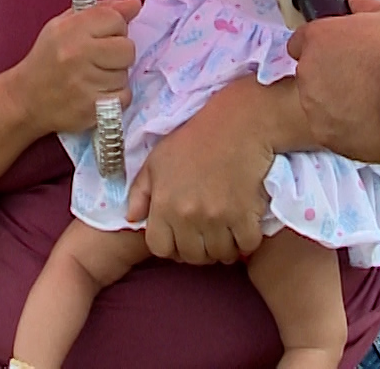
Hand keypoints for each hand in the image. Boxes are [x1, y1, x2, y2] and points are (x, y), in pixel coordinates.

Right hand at [4, 0, 141, 136]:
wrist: (25, 99)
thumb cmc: (47, 58)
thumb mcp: (65, 25)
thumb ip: (101, 10)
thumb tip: (135, 3)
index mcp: (70, 30)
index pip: (115, 19)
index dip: (115, 27)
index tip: (103, 35)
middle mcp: (78, 55)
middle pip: (127, 48)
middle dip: (119, 52)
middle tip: (100, 58)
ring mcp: (85, 84)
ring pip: (125, 74)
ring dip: (115, 75)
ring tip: (93, 76)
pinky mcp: (92, 108)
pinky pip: (124, 96)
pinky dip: (116, 96)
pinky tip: (98, 92)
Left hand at [124, 83, 275, 264]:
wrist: (240, 123)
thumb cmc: (196, 138)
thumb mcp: (158, 159)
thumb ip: (140, 191)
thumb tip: (132, 218)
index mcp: (164, 203)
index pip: (160, 248)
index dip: (171, 246)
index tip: (183, 237)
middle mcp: (187, 215)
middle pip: (192, 256)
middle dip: (199, 250)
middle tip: (207, 236)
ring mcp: (217, 217)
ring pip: (220, 254)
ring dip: (224, 248)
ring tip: (227, 232)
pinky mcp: (245, 215)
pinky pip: (246, 245)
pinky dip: (247, 241)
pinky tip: (246, 226)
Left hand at [286, 0, 379, 163]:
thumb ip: (367, 6)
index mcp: (318, 38)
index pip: (300, 42)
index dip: (320, 47)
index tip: (337, 53)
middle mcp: (308, 73)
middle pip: (310, 75)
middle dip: (330, 77)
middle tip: (363, 78)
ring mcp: (315, 108)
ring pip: (320, 107)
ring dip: (337, 105)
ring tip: (372, 102)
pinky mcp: (327, 136)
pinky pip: (334, 132)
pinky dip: (348, 129)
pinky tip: (374, 122)